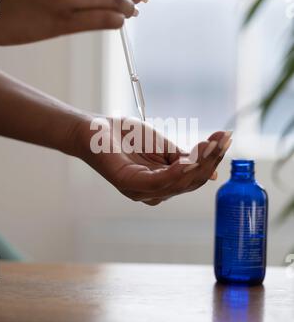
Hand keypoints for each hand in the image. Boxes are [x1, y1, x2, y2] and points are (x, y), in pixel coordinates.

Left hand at [77, 116, 232, 205]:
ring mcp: (141, 191)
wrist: (96, 128)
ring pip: (179, 183)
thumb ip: (185, 160)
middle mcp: (155, 193)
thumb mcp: (163, 147)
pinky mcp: (129, 184)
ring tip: (212, 143)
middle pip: (191, 182)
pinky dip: (176, 172)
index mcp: (164, 184)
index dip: (212, 160)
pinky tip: (188, 160)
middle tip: (223, 138)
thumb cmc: (127, 137)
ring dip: (198, 163)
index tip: (226, 138)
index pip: (195, 178)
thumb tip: (213, 176)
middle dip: (209, 160)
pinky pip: (158, 182)